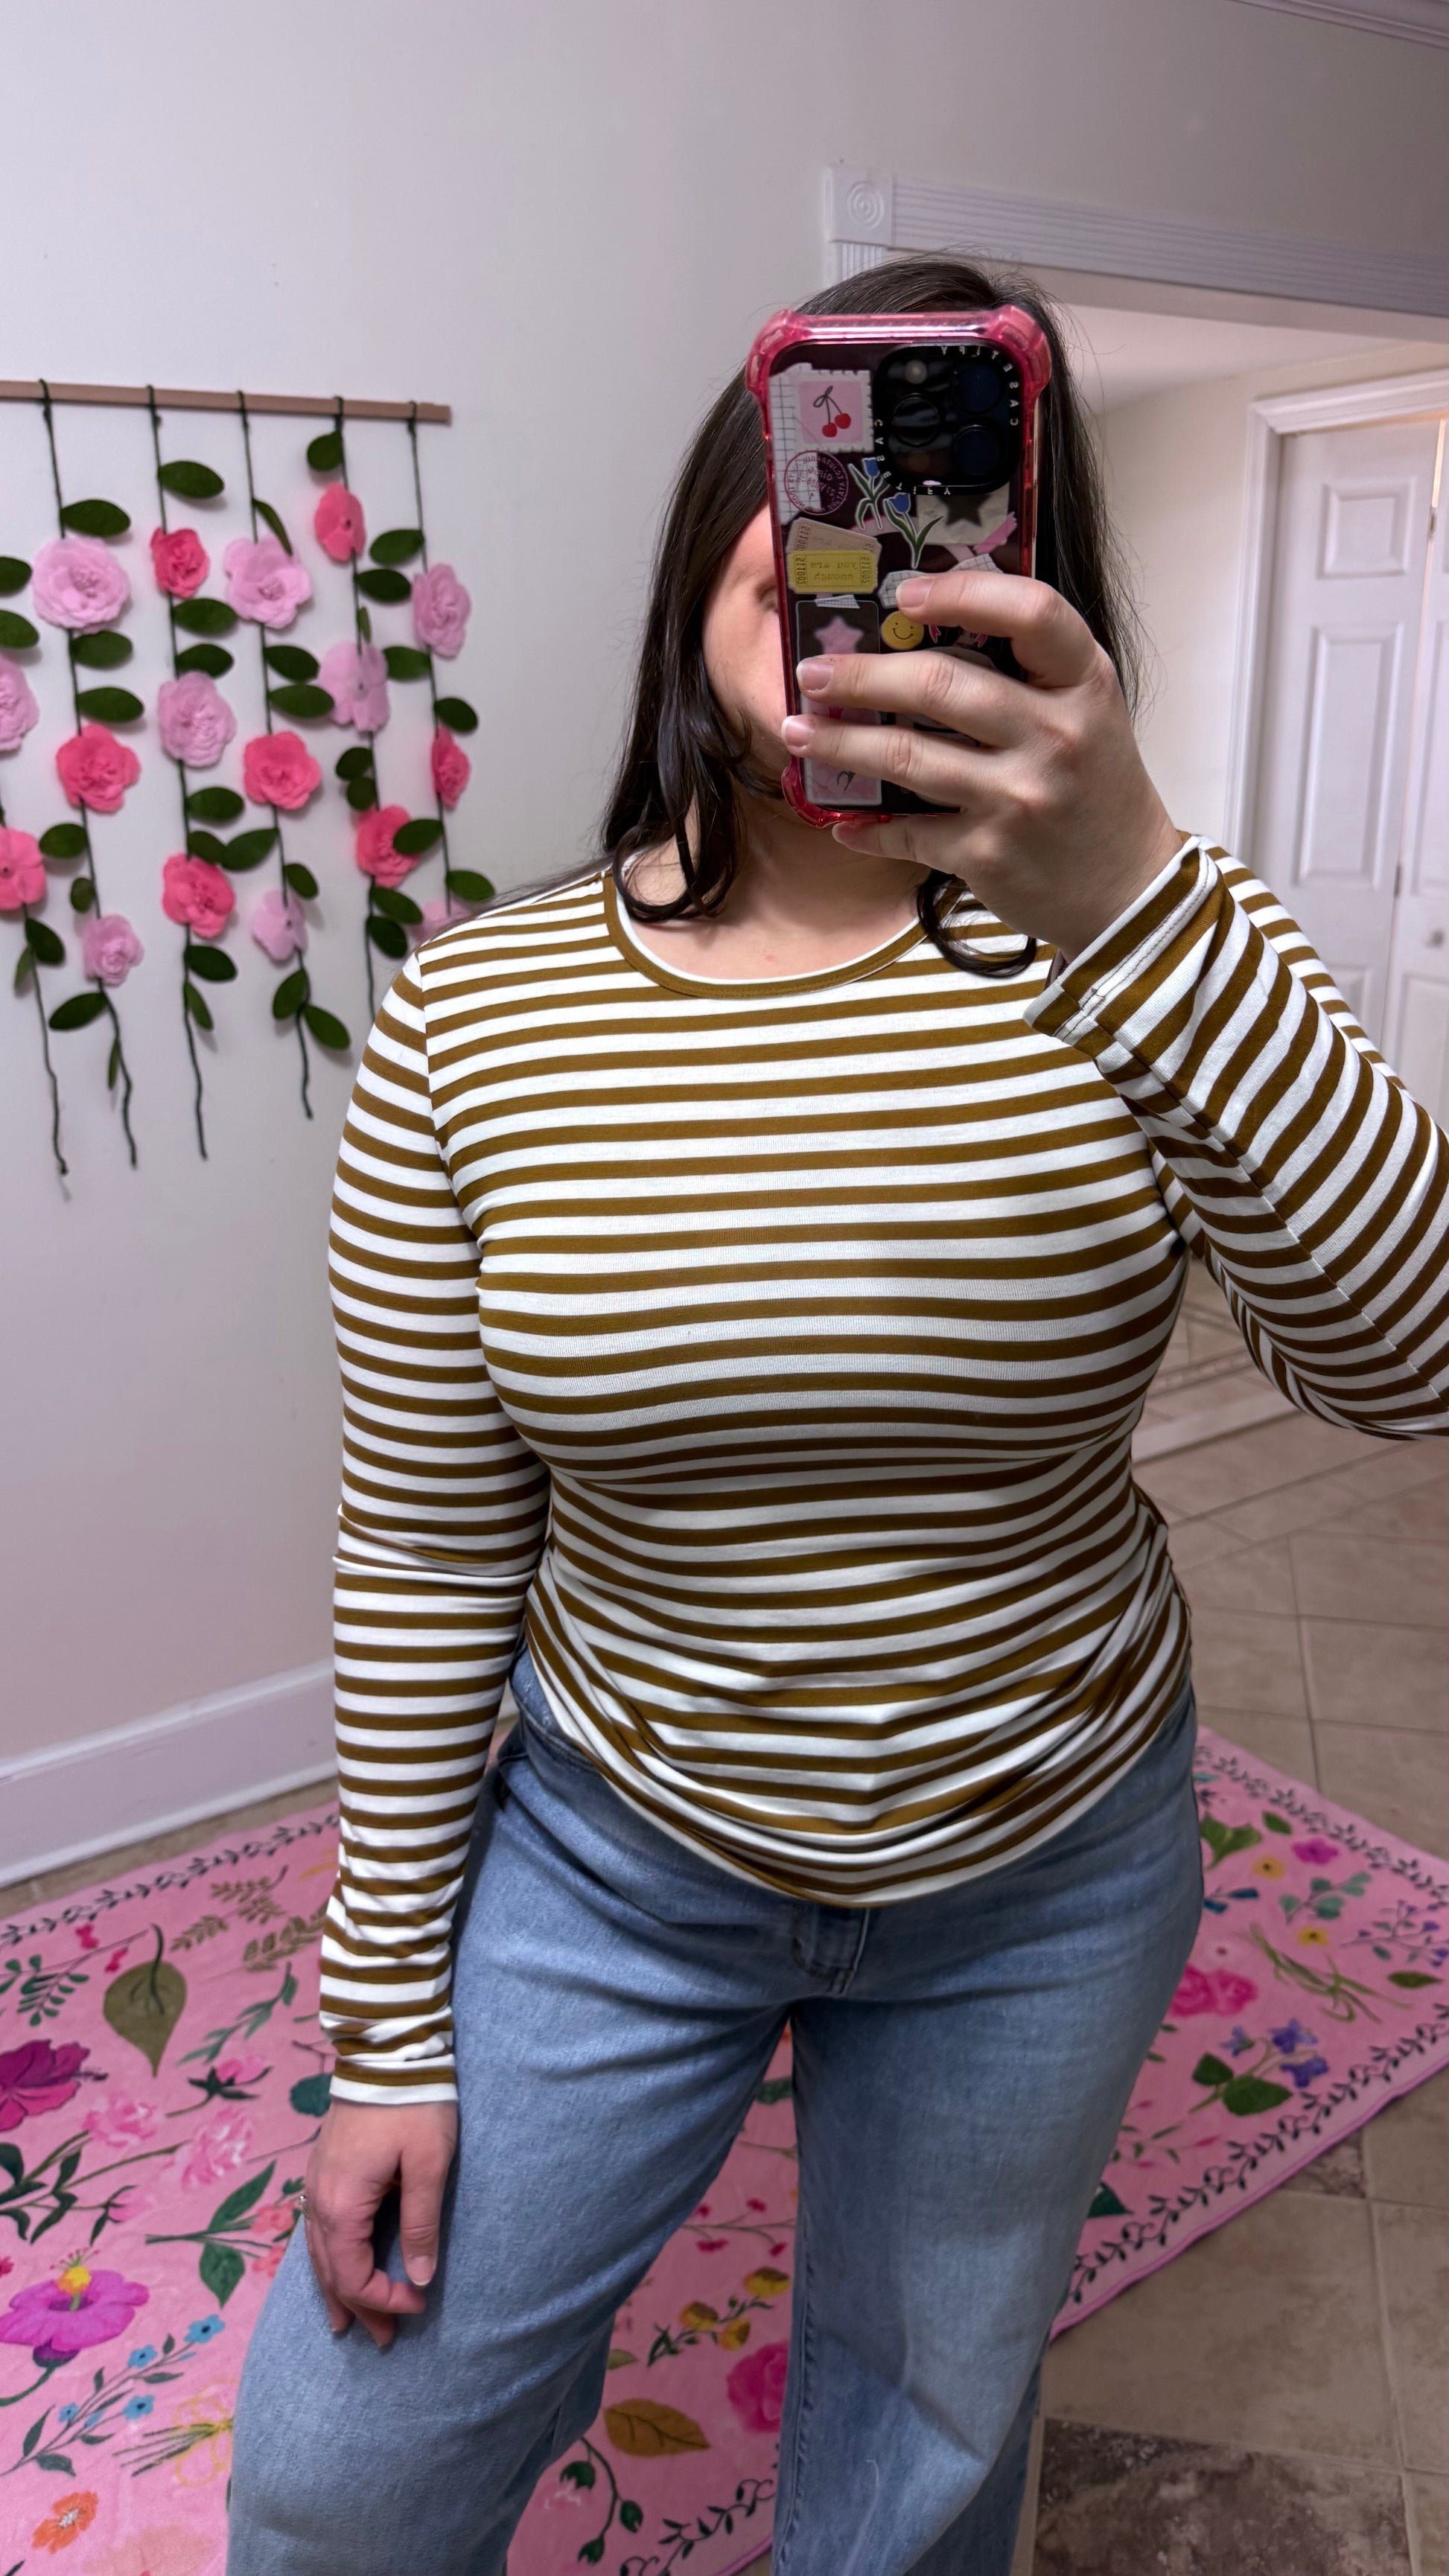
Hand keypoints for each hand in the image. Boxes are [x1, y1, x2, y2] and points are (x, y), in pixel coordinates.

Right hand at [302, 2098, 457, 2348]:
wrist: (386, 2049)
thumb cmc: (414, 2105)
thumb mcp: (429, 2164)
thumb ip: (421, 2223)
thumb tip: (418, 2278)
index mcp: (343, 2206)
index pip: (355, 2276)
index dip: (385, 2299)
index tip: (419, 2305)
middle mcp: (319, 2200)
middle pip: (331, 2271)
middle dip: (357, 2307)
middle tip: (382, 2340)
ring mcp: (315, 2183)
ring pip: (316, 2252)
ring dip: (334, 2288)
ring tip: (344, 2322)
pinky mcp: (321, 2168)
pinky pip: (314, 2229)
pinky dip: (325, 2257)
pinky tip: (332, 2264)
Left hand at [780, 568, 1180, 961]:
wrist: (1126, 888)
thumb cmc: (1094, 788)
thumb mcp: (1086, 714)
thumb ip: (1029, 673)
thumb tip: (923, 630)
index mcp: (1084, 684)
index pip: (1031, 613)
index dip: (962, 594)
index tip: (903, 595)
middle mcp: (1055, 736)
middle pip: (941, 685)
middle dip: (861, 676)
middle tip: (811, 672)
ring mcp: (1019, 798)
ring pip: (906, 758)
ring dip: (839, 744)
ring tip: (798, 731)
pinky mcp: (988, 854)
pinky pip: (908, 831)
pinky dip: (867, 829)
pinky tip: (843, 821)